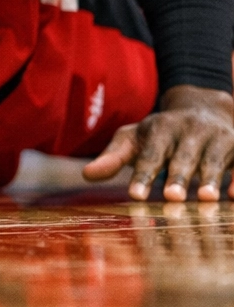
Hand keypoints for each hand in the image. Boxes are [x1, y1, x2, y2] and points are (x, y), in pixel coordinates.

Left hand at [83, 85, 233, 200]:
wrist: (203, 108)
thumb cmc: (160, 133)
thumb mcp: (134, 139)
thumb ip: (113, 157)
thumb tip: (87, 175)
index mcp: (160, 128)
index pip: (150, 154)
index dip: (143, 174)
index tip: (136, 195)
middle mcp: (190, 130)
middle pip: (182, 156)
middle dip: (177, 176)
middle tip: (171, 197)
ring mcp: (216, 136)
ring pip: (213, 158)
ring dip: (210, 177)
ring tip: (205, 198)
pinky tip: (233, 196)